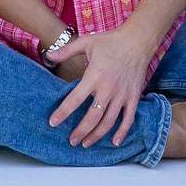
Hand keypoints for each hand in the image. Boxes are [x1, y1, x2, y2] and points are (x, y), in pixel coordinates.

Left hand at [47, 28, 150, 147]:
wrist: (137, 42)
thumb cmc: (110, 41)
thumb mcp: (86, 42)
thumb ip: (66, 51)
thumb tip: (48, 54)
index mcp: (94, 76)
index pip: (75, 99)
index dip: (63, 113)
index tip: (53, 123)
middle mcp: (108, 89)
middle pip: (92, 117)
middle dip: (80, 131)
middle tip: (71, 141)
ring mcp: (122, 95)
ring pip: (109, 122)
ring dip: (97, 135)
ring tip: (87, 143)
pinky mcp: (133, 97)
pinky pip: (128, 119)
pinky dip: (122, 132)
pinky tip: (115, 142)